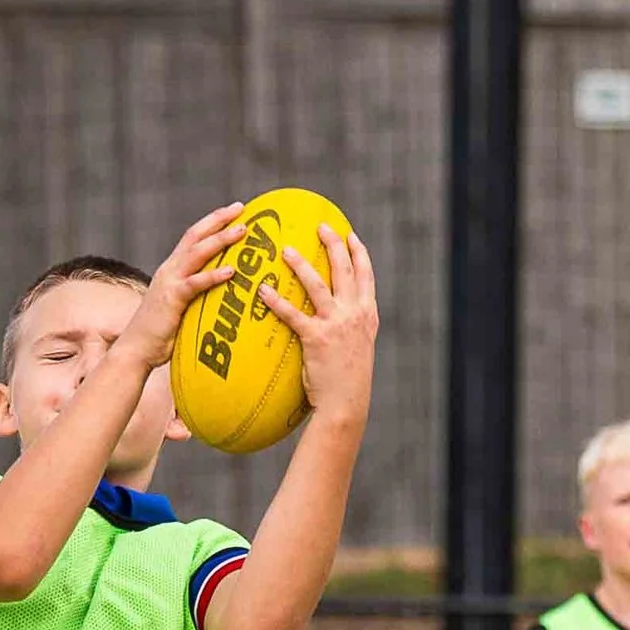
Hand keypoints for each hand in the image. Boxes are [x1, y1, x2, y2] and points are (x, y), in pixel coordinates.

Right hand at [130, 203, 247, 363]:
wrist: (135, 349)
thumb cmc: (160, 332)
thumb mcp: (180, 305)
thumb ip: (196, 294)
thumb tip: (222, 294)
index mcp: (172, 269)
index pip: (193, 237)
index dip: (213, 222)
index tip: (234, 212)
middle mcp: (170, 269)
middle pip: (195, 235)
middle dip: (219, 220)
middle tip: (241, 209)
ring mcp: (169, 282)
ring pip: (197, 253)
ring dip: (220, 240)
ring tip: (242, 231)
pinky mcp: (172, 299)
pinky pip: (195, 283)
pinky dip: (213, 276)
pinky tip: (230, 272)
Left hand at [261, 224, 378, 423]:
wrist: (346, 404)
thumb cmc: (348, 379)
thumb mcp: (357, 347)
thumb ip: (350, 326)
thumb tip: (336, 313)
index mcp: (367, 315)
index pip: (366, 275)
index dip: (358, 252)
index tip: (349, 234)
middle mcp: (354, 315)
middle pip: (344, 270)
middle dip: (332, 243)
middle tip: (320, 225)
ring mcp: (336, 325)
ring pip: (318, 285)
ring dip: (300, 264)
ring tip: (284, 249)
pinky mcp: (316, 339)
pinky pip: (293, 314)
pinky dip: (276, 301)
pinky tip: (263, 290)